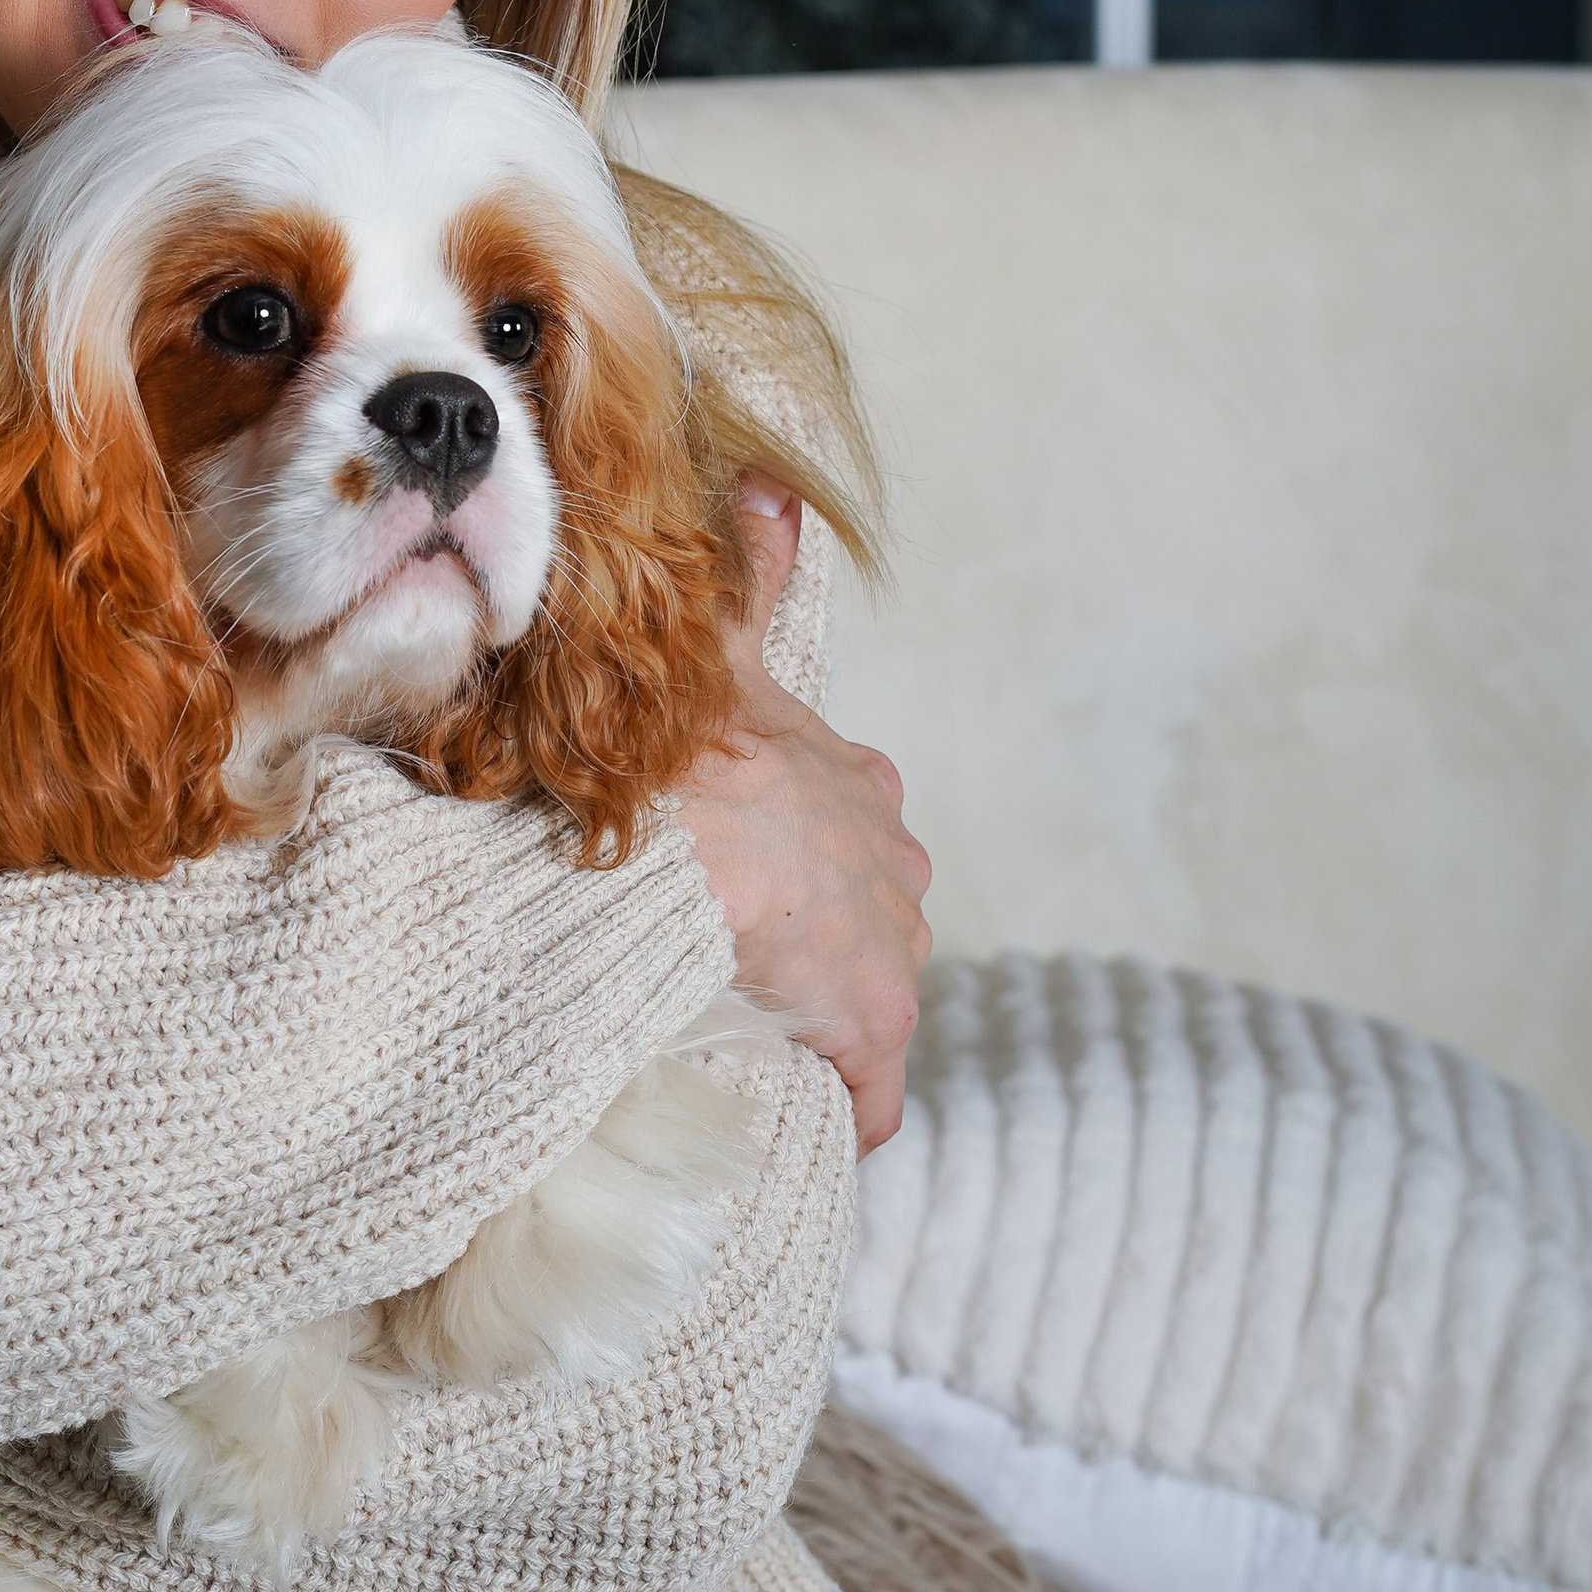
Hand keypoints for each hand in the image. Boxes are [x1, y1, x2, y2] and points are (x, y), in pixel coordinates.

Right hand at [672, 481, 930, 1154]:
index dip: (806, 862)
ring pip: (866, 998)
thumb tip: (773, 483)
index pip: (854, 835)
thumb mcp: (726, 650)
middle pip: (872, 919)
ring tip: (748, 1025)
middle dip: (822, 942)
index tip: (754, 881)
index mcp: (860, 790)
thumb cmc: (696, 748)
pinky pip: (869, 1090)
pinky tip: (803, 1108)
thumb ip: (756, 571)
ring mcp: (890, 954)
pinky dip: (844, 1103)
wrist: (695, 840)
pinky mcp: (875, 1029)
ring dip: (820, 1017)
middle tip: (741, 956)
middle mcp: (896, 870)